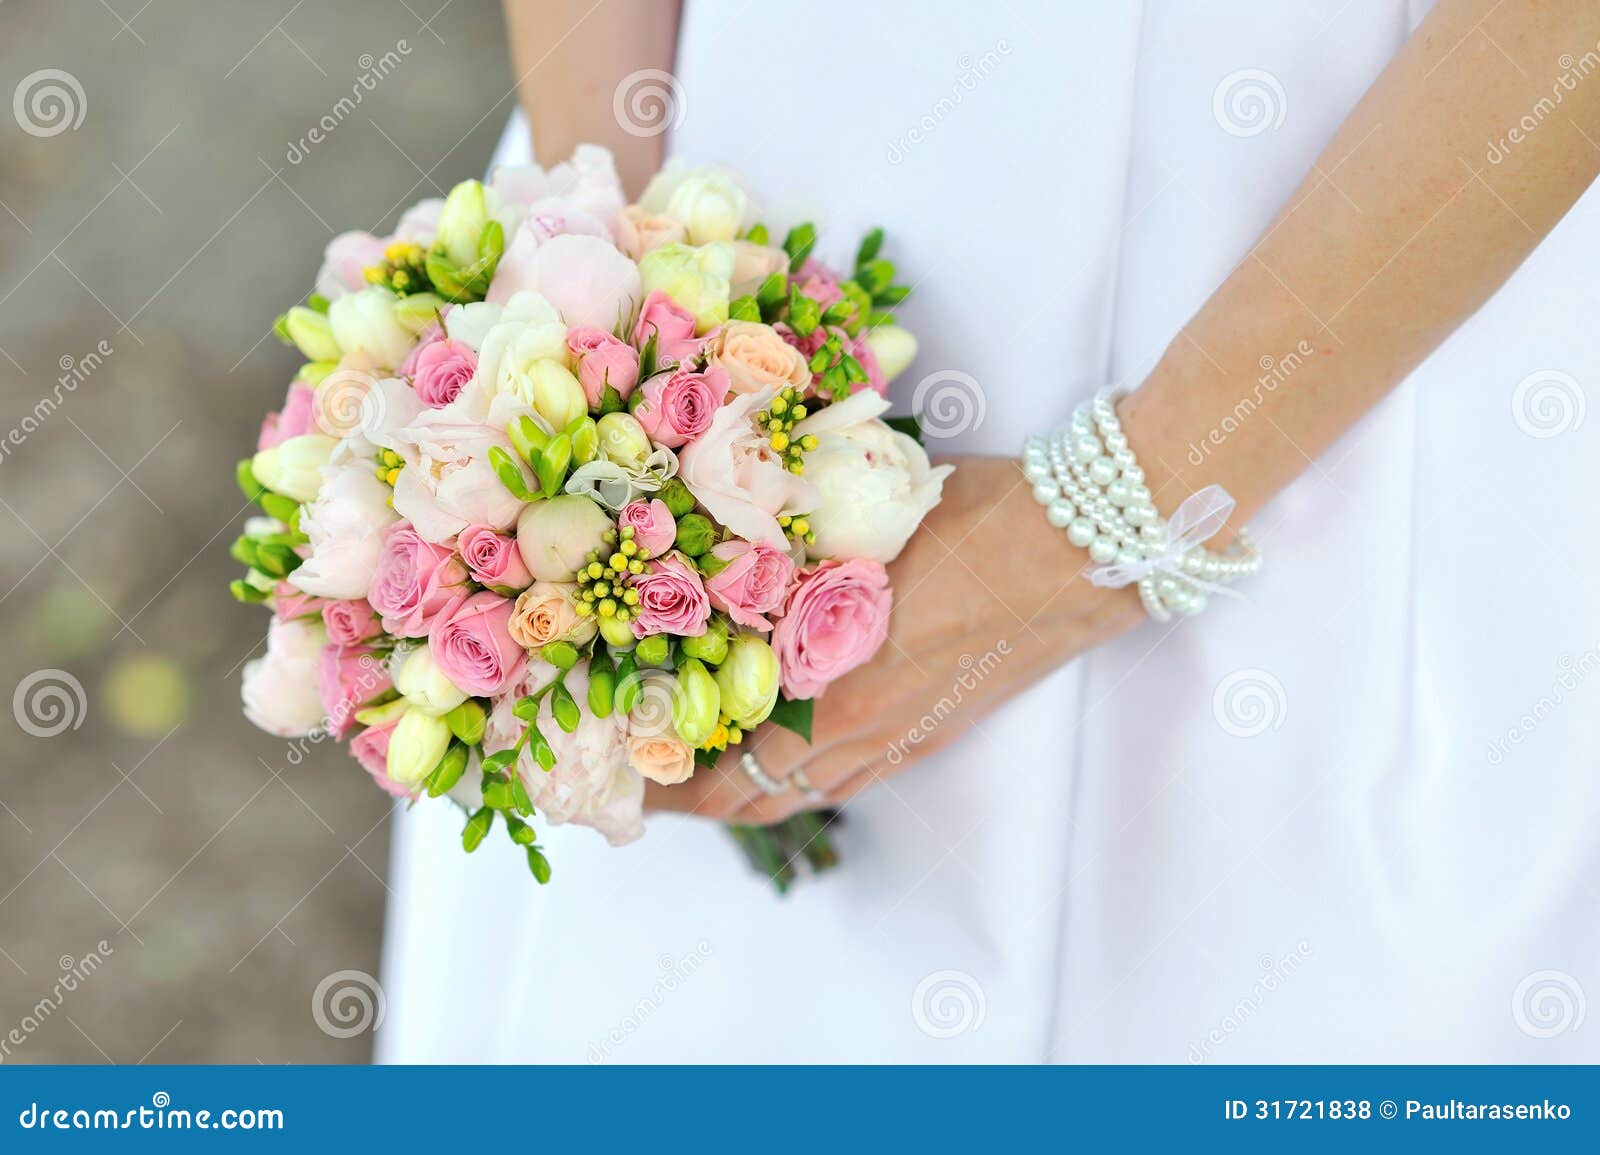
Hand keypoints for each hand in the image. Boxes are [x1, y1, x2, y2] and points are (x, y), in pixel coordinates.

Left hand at [644, 455, 1143, 823]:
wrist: (1086, 546)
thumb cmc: (977, 519)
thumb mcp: (859, 526)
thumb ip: (785, 558)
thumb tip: (711, 556)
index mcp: (836, 691)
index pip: (726, 767)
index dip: (664, 781)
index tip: (616, 771)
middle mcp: (868, 734)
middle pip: (759, 797)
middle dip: (694, 800)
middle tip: (643, 785)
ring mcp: (910, 738)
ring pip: (809, 791)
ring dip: (750, 791)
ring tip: (704, 775)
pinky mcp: (941, 728)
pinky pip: (855, 773)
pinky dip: (806, 776)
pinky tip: (792, 751)